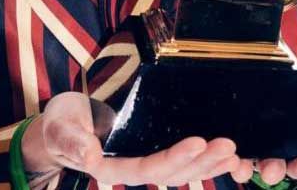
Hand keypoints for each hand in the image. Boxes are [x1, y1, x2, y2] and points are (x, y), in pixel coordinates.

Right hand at [23, 92, 249, 185]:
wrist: (67, 122)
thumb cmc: (63, 123)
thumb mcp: (61, 128)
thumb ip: (72, 142)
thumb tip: (89, 158)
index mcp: (112, 168)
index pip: (148, 167)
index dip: (173, 158)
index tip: (197, 142)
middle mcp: (134, 167)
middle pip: (174, 173)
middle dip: (202, 161)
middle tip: (228, 145)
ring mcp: (148, 160)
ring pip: (184, 170)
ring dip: (211, 163)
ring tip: (235, 153)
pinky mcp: (157, 150)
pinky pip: (186, 160)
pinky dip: (207, 160)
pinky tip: (230, 156)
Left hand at [232, 94, 296, 183]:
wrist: (281, 88)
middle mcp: (275, 156)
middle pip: (274, 169)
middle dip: (273, 171)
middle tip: (270, 171)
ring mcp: (254, 150)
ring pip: (249, 165)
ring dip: (245, 169)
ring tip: (241, 167)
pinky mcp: (236, 142)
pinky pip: (230, 153)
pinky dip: (227, 156)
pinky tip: (227, 154)